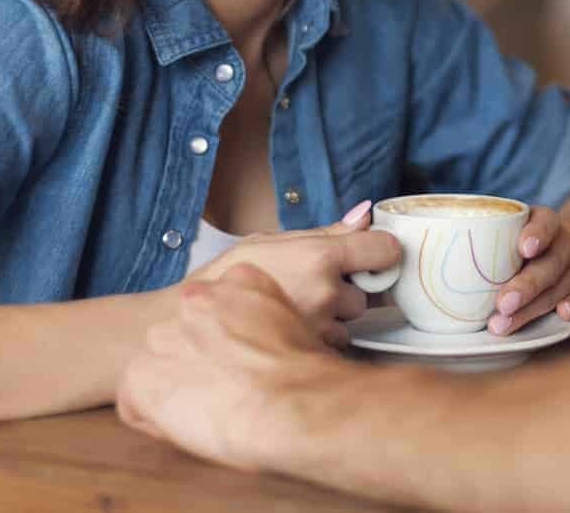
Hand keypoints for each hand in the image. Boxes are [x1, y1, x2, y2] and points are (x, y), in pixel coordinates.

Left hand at [118, 264, 345, 473]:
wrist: (295, 402)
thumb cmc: (308, 375)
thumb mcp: (298, 323)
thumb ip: (268, 322)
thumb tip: (263, 346)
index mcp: (237, 279)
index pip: (213, 307)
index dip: (223, 341)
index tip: (239, 362)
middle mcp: (194, 300)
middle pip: (180, 335)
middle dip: (195, 363)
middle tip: (225, 391)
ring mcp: (164, 336)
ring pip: (155, 368)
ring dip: (175, 390)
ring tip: (211, 414)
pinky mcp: (141, 375)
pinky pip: (134, 404)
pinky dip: (155, 421)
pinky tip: (191, 428)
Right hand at [191, 202, 400, 348]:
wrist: (186, 326)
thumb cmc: (222, 280)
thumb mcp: (269, 242)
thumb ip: (324, 232)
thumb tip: (364, 214)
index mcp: (318, 257)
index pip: (383, 249)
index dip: (381, 252)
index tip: (373, 256)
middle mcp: (326, 293)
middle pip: (366, 293)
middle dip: (347, 291)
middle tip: (313, 289)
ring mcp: (319, 328)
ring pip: (350, 323)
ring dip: (334, 319)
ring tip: (295, 313)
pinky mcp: (309, 355)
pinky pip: (331, 347)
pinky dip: (318, 341)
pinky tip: (290, 334)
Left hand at [488, 205, 569, 335]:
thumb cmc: (523, 243)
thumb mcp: (511, 228)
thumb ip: (480, 233)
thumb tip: (414, 247)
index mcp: (545, 223)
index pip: (545, 223)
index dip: (536, 234)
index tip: (523, 248)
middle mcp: (563, 246)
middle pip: (548, 265)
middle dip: (525, 285)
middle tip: (503, 303)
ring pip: (556, 291)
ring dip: (531, 310)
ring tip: (502, 326)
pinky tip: (561, 316)